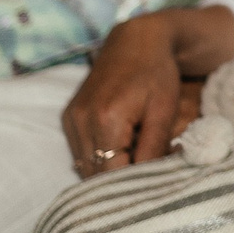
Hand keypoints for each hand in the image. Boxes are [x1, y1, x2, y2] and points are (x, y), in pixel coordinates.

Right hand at [61, 13, 190, 174]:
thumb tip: (151, 184)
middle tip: (142, 186)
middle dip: (117, 184)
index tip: (148, 192)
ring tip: (133, 167)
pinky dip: (98, 158)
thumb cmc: (157, 74)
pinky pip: (80, 152)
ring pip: (84, 166)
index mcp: (106, 119)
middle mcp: (82, 120)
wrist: (137, 40)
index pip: (111, 174)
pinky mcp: (69, 117)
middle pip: (93, 174)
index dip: (129, 188)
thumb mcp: (164, 112)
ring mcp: (71, 118)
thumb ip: (153, 149)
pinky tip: (120, 152)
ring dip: (106, 172)